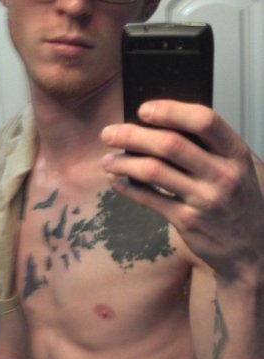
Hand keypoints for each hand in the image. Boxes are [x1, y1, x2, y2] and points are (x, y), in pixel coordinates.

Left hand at [101, 100, 263, 281]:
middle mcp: (222, 175)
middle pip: (170, 144)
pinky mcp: (187, 222)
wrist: (252, 249)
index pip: (204, 121)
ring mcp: (204, 200)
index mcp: (236, 154)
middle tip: (108, 133)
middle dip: (132, 135)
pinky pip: (149, 199)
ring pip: (153, 172)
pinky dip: (128, 187)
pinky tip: (116, 180)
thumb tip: (162, 124)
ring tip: (107, 159)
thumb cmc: (239, 202)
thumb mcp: (239, 168)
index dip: (170, 110)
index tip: (143, 109)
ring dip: (124, 163)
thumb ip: (210, 147)